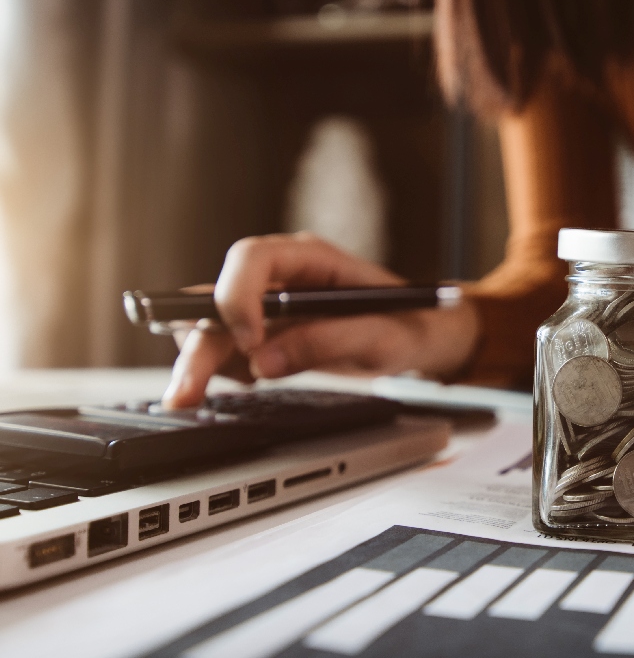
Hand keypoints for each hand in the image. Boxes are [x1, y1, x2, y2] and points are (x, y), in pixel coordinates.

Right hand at [161, 233, 479, 408]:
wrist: (423, 338)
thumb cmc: (410, 325)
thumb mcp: (382, 337)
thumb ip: (327, 341)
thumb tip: (262, 361)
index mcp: (310, 258)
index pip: (252, 258)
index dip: (239, 296)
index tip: (250, 342)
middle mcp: (281, 277)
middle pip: (219, 296)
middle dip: (198, 342)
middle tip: (186, 390)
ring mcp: (269, 308)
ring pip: (211, 325)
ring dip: (196, 361)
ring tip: (192, 399)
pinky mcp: (266, 336)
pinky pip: (225, 350)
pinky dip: (219, 372)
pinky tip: (236, 390)